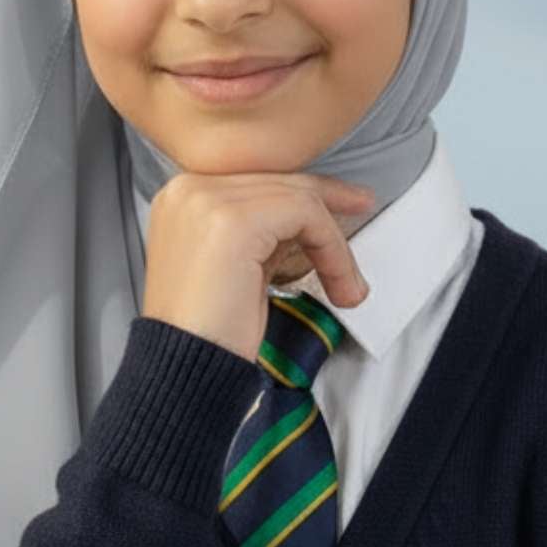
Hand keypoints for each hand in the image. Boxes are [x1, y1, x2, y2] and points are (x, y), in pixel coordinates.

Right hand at [142, 169, 376, 362]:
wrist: (185, 367)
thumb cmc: (208, 330)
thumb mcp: (235, 264)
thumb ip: (259, 232)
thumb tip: (306, 217)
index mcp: (182, 196)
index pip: (257, 179)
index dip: (305, 190)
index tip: (344, 202)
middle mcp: (188, 188)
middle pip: (278, 181)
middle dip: (329, 201)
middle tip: (364, 209)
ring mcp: (207, 200)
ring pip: (298, 197)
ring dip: (334, 245)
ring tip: (346, 287)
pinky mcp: (233, 221)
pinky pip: (305, 215)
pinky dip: (332, 249)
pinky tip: (337, 283)